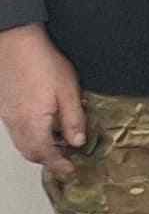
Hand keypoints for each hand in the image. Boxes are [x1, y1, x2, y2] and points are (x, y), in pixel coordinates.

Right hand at [0, 26, 88, 170]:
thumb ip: (74, 120)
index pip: (45, 155)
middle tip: (66, 160)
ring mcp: (6, 115)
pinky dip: (29, 135)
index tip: (70, 170)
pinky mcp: (3, 106)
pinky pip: (15, 130)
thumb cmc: (41, 62)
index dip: (59, 165)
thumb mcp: (68, 92)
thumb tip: (77, 142)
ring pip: (21, 142)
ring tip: (59, 143)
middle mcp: (15, 123)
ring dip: (38, 148)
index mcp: (32, 123)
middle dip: (48, 160)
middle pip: (30, 152)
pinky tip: (43, 125)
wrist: (15, 43)